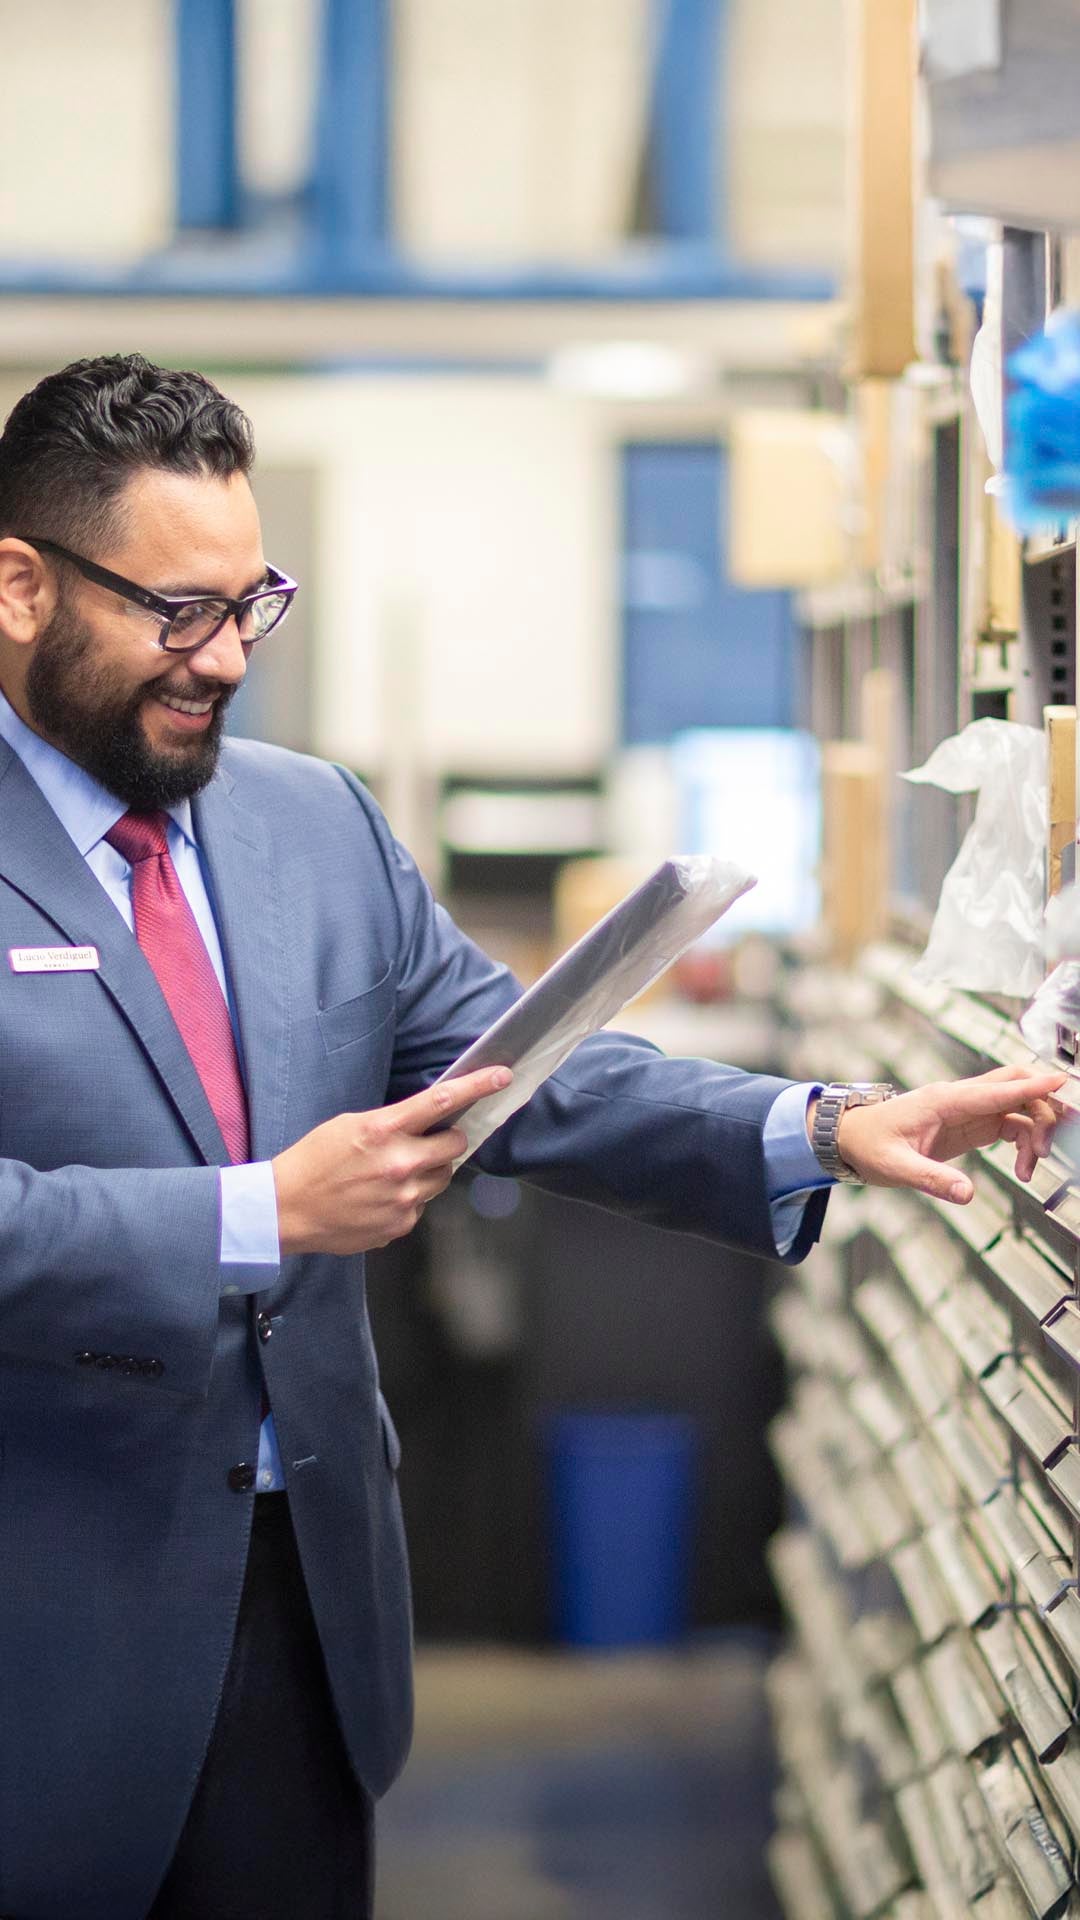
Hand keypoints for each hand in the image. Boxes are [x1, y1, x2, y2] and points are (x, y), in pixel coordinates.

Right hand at [272, 1067, 510, 1256]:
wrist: (286, 1209)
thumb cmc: (313, 1162)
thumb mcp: (349, 1125)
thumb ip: (391, 1123)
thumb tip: (425, 1123)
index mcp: (384, 1131)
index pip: (442, 1102)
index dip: (478, 1086)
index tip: (501, 1076)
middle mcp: (400, 1165)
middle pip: (455, 1145)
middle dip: (446, 1140)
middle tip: (425, 1142)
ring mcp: (403, 1199)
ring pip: (442, 1177)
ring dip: (429, 1170)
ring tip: (394, 1173)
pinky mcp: (400, 1225)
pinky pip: (421, 1205)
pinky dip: (409, 1198)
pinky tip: (379, 1197)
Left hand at [826, 1064, 1065, 1203]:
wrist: (850, 1138)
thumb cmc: (868, 1144)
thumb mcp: (895, 1167)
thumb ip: (931, 1179)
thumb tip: (966, 1194)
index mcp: (944, 1100)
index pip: (997, 1089)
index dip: (1031, 1088)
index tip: (1061, 1084)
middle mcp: (959, 1099)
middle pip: (1014, 1086)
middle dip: (1044, 1106)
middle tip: (1057, 1139)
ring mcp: (967, 1109)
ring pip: (1017, 1106)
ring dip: (1035, 1131)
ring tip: (1031, 1168)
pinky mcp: (970, 1124)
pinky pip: (1009, 1124)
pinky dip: (1024, 1142)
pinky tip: (1022, 1167)